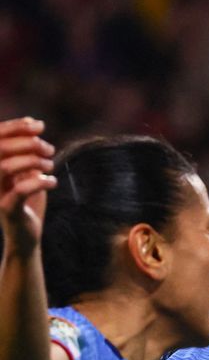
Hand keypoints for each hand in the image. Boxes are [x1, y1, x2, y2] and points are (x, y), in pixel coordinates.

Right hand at [0, 118, 56, 253]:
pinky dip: (40, 182)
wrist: (27, 235)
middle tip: (49, 148)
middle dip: (27, 142)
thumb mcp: (28, 173)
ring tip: (49, 166)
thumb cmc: (28, 201)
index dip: (15, 127)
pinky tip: (52, 182)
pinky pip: (20, 190)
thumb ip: (28, 153)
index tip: (38, 124)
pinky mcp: (8, 209)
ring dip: (33, 161)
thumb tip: (34, 125)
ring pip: (5, 167)